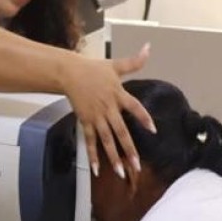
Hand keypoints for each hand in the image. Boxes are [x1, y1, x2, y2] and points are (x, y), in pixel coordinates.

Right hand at [60, 43, 154, 178]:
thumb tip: (148, 48)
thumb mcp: (116, 64)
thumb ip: (134, 61)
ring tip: (120, 172)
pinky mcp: (85, 121)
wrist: (69, 72)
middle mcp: (108, 109)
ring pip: (106, 140)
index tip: (152, 129)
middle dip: (129, 150)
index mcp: (118, 94)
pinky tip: (96, 169)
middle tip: (136, 166)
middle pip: (120, 132)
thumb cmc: (93, 69)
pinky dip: (92, 155)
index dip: (143, 118)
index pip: (134, 108)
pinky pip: (89, 141)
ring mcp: (96, 117)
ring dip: (113, 157)